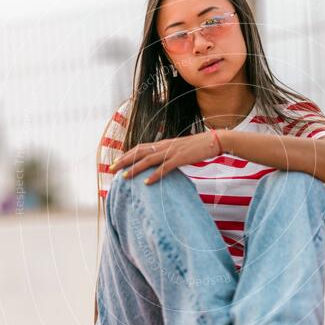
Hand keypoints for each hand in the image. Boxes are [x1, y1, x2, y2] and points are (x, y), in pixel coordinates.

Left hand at [108, 131, 224, 184]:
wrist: (214, 140)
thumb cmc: (198, 147)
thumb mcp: (180, 149)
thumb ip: (169, 154)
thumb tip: (161, 163)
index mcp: (164, 143)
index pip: (140, 148)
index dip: (127, 155)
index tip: (116, 162)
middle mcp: (165, 146)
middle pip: (139, 152)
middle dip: (124, 161)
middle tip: (111, 169)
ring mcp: (172, 152)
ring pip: (149, 160)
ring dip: (135, 169)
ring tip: (124, 177)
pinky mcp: (181, 158)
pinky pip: (165, 168)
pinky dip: (155, 175)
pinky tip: (146, 183)